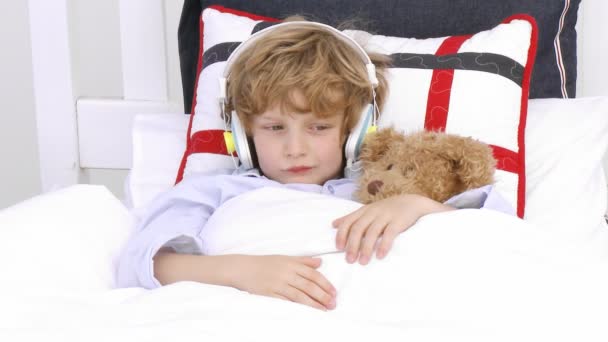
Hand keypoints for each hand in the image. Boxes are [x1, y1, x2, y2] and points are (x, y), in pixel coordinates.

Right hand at [230, 255, 336, 310]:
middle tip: (333, 304)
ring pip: (300, 295)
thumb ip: (303, 261)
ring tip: (324, 310)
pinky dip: (297, 308)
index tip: (334, 292)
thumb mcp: (285, 258)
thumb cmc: (265, 263)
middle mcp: (286, 273)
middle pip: (309, 286)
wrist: (243, 268)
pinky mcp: (269, 294)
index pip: (313, 274)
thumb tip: (320, 262)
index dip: (325, 284)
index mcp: (291, 263)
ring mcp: (278, 284)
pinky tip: (306, 312)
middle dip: (323, 296)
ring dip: (314, 304)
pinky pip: (286, 302)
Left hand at [333, 194, 452, 264]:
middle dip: (352, 245)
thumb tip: (333, 224)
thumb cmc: (387, 210)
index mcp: (364, 211)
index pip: (349, 221)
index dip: (342, 235)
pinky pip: (390, 233)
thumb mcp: (368, 211)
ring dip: (366, 248)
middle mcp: (373, 212)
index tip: (339, 248)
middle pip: (358, 228)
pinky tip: (380, 256)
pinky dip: (384, 245)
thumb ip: (352, 218)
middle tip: (350, 260)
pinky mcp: (398, 221)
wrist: (412, 202)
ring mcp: (386, 216)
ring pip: (372, 232)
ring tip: (363, 262)